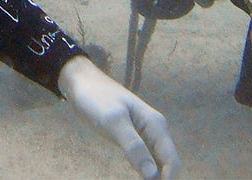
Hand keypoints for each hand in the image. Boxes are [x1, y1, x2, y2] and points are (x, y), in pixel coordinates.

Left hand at [58, 56, 180, 179]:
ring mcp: (143, 134)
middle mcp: (154, 130)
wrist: (80, 82)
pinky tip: (138, 177)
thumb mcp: (113, 121)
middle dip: (160, 179)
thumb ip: (134, 146)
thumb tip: (152, 175)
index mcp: (155, 124)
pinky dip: (143, 171)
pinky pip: (144, 159)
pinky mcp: (132, 138)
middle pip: (166, 163)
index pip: (171, 160)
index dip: (167, 179)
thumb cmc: (96, 97)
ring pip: (156, 163)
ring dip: (153, 177)